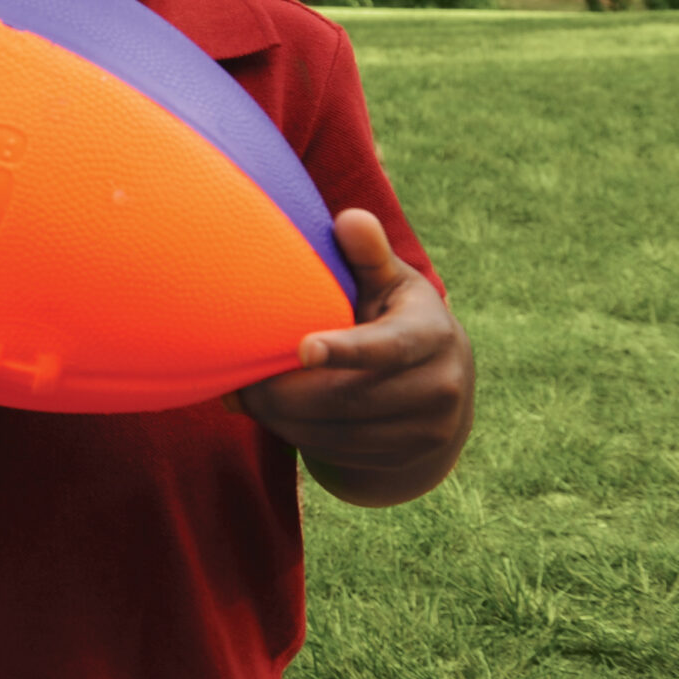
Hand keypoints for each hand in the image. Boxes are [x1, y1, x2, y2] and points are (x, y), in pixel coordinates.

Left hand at [235, 209, 474, 506]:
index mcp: (432, 335)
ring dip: (283, 418)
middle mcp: (439, 387)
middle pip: (349, 397)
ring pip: (338, 432)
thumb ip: (368, 254)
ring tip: (245, 395)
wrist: (441, 382)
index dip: (346, 350)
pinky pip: (338, 452)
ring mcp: (426, 430)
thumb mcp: (390, 281)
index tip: (303, 348)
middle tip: (237, 379)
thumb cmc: (397, 314)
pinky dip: (296, 436)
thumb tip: (350, 220)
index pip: (389, 346)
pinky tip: (270, 415)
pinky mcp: (405, 458)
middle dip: (286, 391)